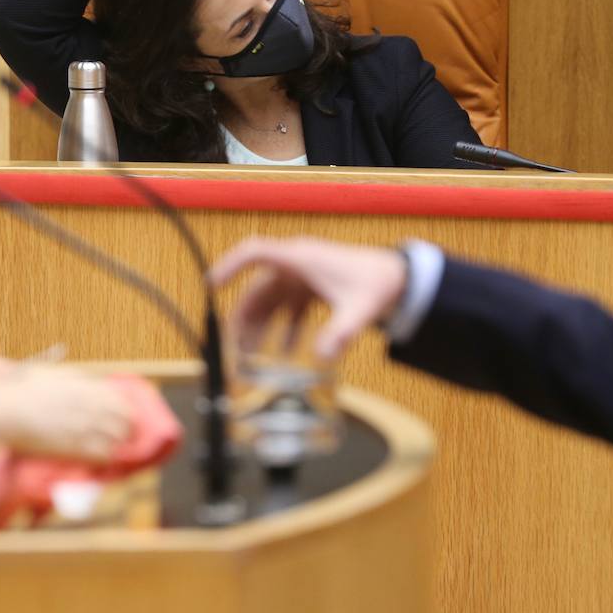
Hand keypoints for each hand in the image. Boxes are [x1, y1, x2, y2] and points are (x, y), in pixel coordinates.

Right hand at [0, 366, 133, 462]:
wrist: (7, 409)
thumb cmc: (23, 387)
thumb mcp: (51, 372)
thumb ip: (73, 377)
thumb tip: (87, 382)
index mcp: (86, 386)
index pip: (119, 398)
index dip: (125, 408)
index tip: (124, 414)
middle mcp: (90, 405)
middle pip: (124, 418)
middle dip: (127, 426)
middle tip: (126, 433)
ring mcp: (84, 426)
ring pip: (117, 437)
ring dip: (118, 442)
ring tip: (116, 447)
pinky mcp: (75, 447)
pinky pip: (103, 454)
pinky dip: (106, 456)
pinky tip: (103, 458)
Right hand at [209, 237, 408, 361]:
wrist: (402, 279)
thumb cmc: (378, 282)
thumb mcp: (359, 309)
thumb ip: (341, 333)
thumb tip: (321, 359)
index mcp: (299, 259)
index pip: (254, 253)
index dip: (229, 267)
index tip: (211, 286)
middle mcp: (296, 265)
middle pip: (257, 289)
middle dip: (243, 320)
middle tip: (232, 348)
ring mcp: (303, 277)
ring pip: (270, 303)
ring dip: (260, 329)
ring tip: (252, 359)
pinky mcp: (312, 289)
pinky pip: (288, 310)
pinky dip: (284, 330)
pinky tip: (284, 354)